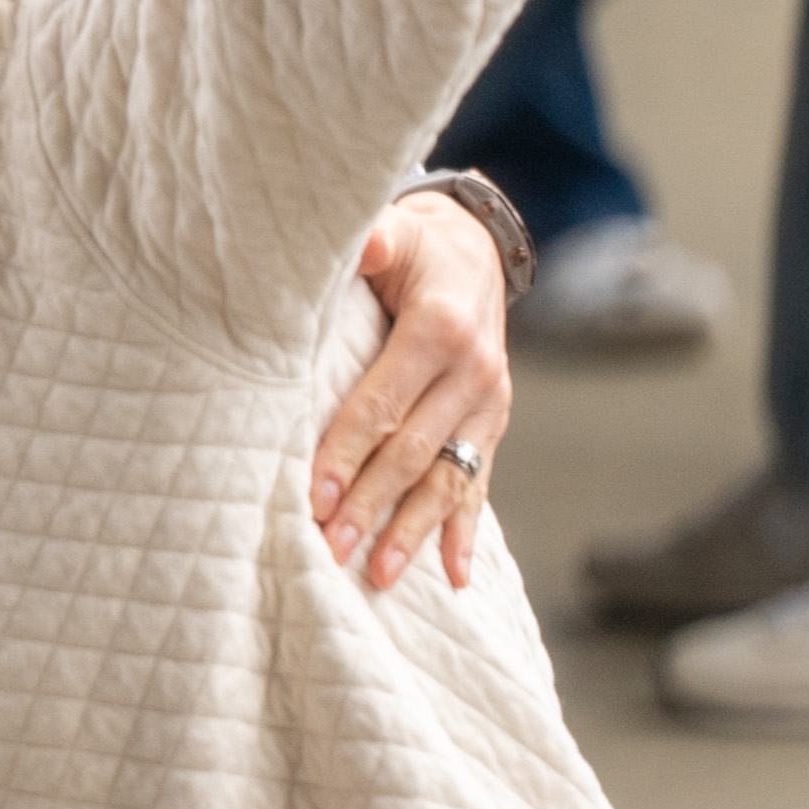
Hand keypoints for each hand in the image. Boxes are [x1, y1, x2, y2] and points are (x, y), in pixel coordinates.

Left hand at [313, 193, 516, 593]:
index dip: (347, 451)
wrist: (476, 249)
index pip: (382, 403)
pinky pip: (480, 483)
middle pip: (412, 452)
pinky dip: (465, 531)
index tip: (315, 495)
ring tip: (380, 575)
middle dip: (369, 505)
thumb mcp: (396, 232)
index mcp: (439, 330)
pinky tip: (453, 576)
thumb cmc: (416, 245)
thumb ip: (376, 243)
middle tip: (330, 549)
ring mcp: (490, 403)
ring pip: (448, 478)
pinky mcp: (494, 422)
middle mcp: (473, 373)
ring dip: (413, 530)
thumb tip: (361, 243)